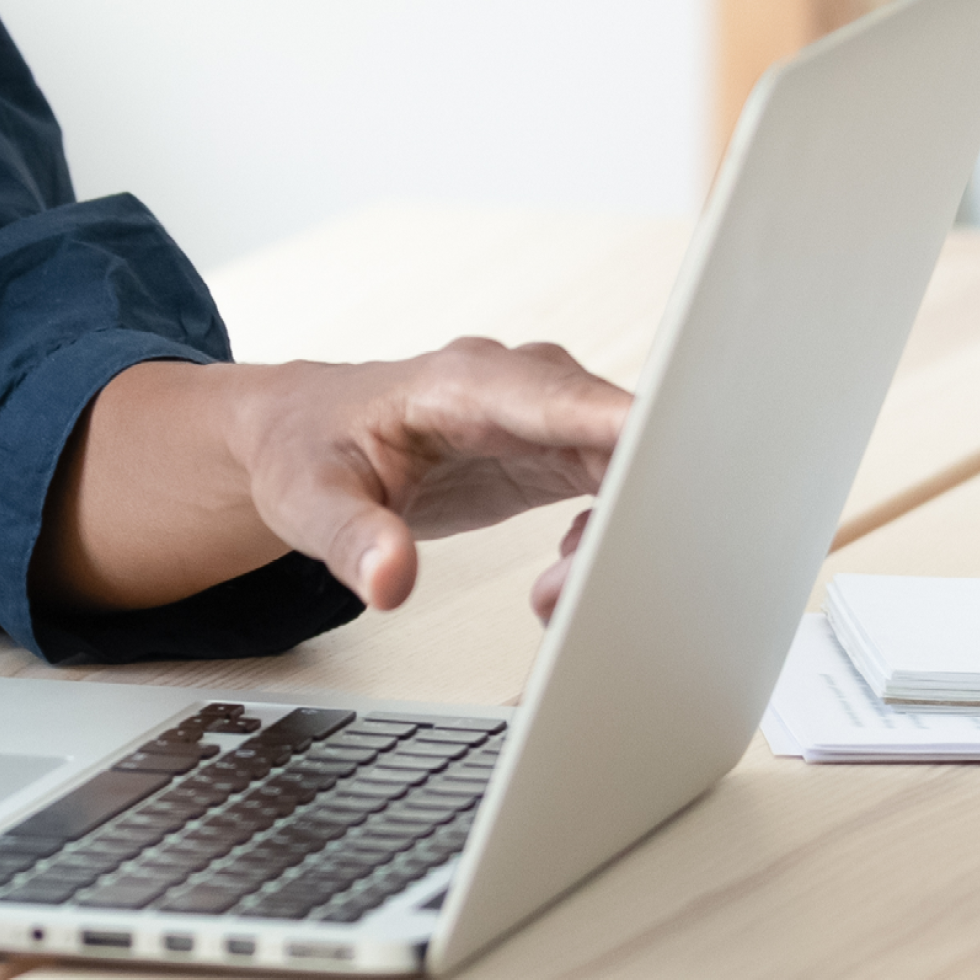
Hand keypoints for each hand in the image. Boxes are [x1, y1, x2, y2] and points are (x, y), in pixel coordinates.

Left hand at [40, 340, 632, 617]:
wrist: (300, 434)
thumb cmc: (305, 450)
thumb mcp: (307, 501)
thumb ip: (352, 539)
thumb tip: (390, 582)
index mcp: (466, 383)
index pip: (569, 400)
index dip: (632, 433)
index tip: (679, 476)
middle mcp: (520, 388)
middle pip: (617, 439)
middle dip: (625, 519)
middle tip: (571, 592)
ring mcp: (545, 416)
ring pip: (627, 469)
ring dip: (614, 539)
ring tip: (549, 597)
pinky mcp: (554, 451)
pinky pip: (615, 488)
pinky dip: (606, 540)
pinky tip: (559, 576)